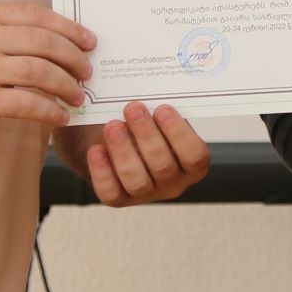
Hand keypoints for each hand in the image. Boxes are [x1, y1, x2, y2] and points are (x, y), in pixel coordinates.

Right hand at [0, 3, 93, 140]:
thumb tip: (44, 41)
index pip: (37, 16)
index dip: (68, 28)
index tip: (87, 40)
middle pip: (46, 43)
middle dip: (73, 57)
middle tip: (86, 70)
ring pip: (42, 73)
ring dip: (67, 86)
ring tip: (77, 96)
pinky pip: (29, 104)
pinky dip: (50, 111)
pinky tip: (59, 117)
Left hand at [86, 101, 210, 205]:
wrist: (115, 142)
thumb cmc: (145, 127)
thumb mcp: (160, 119)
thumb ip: (162, 113)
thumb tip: (153, 91)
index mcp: (192, 164)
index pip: (194, 155)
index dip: (179, 133)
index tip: (162, 109)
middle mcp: (173, 183)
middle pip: (163, 166)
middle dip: (146, 134)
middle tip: (132, 108)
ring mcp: (146, 194)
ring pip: (137, 181)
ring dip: (124, 150)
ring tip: (112, 125)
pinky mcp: (120, 200)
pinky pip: (111, 192)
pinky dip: (102, 171)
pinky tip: (96, 149)